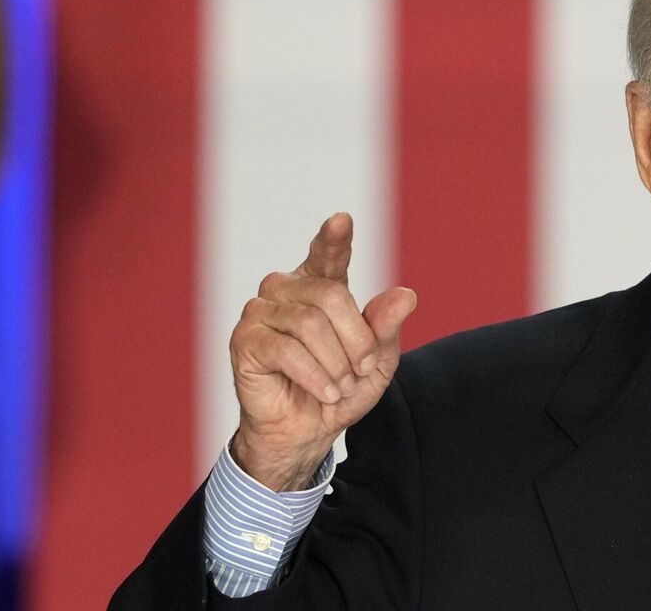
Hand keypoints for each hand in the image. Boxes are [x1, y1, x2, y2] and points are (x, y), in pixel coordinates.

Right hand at [229, 213, 416, 490]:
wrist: (308, 431)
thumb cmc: (342, 389)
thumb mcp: (377, 361)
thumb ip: (387, 327)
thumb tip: (406, 296)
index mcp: (319, 286)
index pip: (328, 255)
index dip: (334, 239)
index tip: (342, 220)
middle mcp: (286, 290)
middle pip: (331, 296)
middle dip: (357, 339)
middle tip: (364, 370)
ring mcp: (260, 312)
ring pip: (310, 324)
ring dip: (336, 363)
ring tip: (341, 386)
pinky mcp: (244, 340)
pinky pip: (287, 350)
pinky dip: (316, 376)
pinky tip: (326, 392)